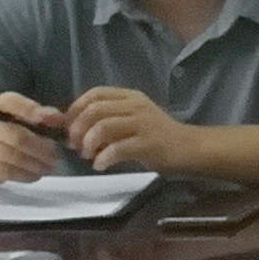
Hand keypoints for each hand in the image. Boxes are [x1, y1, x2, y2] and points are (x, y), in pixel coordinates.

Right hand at [0, 96, 65, 187]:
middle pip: (16, 136)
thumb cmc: (11, 132)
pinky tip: (37, 174)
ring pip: (13, 156)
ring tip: (51, 167)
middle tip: (57, 156)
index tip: (54, 119)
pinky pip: (6, 172)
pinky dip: (26, 174)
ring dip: (36, 164)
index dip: (31, 110)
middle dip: (41, 147)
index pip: (10, 102)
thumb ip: (41, 116)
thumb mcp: (23, 119)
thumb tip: (58, 119)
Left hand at [62, 87, 197, 175]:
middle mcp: (136, 106)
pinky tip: (100, 166)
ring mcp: (143, 123)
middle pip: (95, 110)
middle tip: (76, 146)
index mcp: (130, 97)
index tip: (69, 127)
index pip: (95, 93)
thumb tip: (73, 131)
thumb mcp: (132, 119)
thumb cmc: (156, 136)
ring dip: (88, 144)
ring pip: (103, 127)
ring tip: (88, 156)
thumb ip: (107, 119)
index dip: (76, 109)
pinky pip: (117, 149)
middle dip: (78, 129)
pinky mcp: (149, 143)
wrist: (189, 148)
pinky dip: (103, 159)